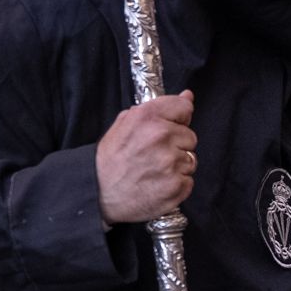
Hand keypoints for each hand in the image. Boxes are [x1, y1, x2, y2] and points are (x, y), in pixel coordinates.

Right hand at [96, 91, 196, 224]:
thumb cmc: (111, 161)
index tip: (172, 125)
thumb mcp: (123, 125)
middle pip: (190, 136)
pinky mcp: (177, 185)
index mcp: (146, 118)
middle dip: (176, 144)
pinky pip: (189, 180)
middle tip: (155, 154)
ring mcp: (170, 163)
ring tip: (155, 170)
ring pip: (190, 159)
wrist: (100, 194)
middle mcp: (160, 137)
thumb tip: (187, 96)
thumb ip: (156, 109)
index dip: (179, 118)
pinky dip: (177, 183)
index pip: (183, 107)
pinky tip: (158, 183)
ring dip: (177, 165)